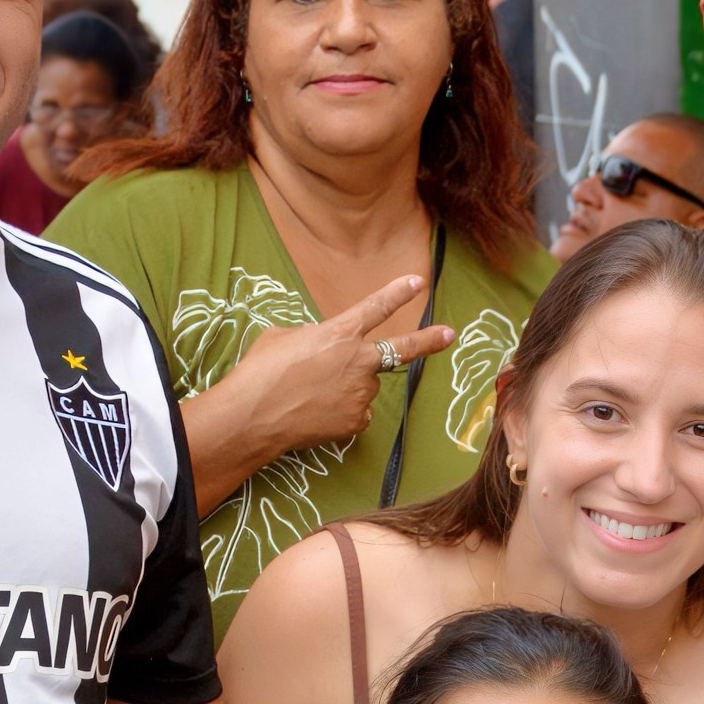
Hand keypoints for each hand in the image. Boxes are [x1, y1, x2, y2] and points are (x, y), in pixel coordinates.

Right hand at [221, 276, 455, 457]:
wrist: (253, 415)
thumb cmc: (260, 371)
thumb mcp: (283, 337)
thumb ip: (312, 335)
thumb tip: (321, 341)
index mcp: (339, 333)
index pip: (376, 307)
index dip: (398, 293)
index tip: (417, 283)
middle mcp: (358, 361)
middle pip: (401, 349)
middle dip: (429, 340)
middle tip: (450, 334)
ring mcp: (360, 393)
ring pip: (363, 385)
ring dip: (347, 385)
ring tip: (312, 392)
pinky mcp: (355, 421)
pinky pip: (355, 411)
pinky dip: (341, 411)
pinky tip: (316, 411)